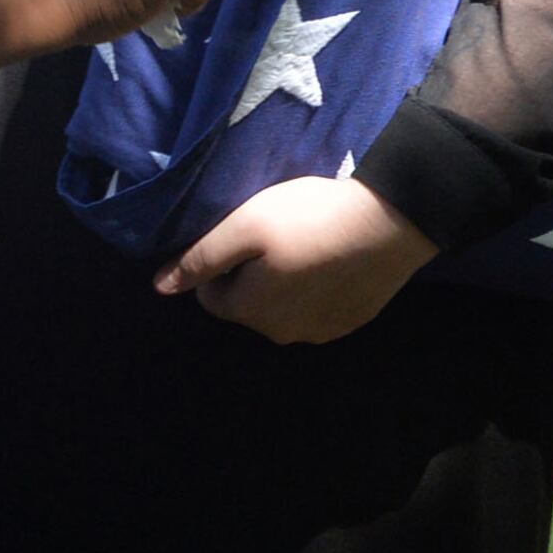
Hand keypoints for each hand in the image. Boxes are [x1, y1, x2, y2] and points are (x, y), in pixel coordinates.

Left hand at [160, 177, 439, 343]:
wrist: (391, 221)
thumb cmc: (309, 217)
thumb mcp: (245, 226)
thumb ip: (201, 258)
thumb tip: (160, 288)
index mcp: (252, 313)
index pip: (212, 297)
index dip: (220, 264)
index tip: (242, 234)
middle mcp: (284, 334)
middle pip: (249, 305)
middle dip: (252, 275)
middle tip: (273, 233)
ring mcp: (323, 332)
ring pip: (285, 308)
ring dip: (285, 282)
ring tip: (304, 241)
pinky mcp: (353, 320)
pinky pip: (318, 307)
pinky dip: (316, 286)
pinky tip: (331, 255)